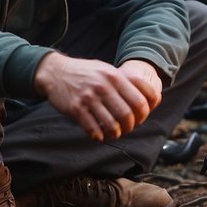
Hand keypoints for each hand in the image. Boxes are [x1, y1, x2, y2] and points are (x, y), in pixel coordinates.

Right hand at [34, 52, 162, 141]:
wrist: (56, 71)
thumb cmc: (85, 72)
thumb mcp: (107, 70)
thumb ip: (125, 82)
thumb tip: (150, 97)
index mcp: (114, 76)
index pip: (140, 99)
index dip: (145, 113)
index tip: (140, 118)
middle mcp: (103, 86)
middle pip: (128, 115)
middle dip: (130, 126)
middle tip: (127, 128)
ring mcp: (89, 98)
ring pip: (111, 125)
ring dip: (115, 133)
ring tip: (114, 133)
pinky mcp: (76, 108)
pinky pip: (93, 129)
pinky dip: (98, 136)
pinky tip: (98, 135)